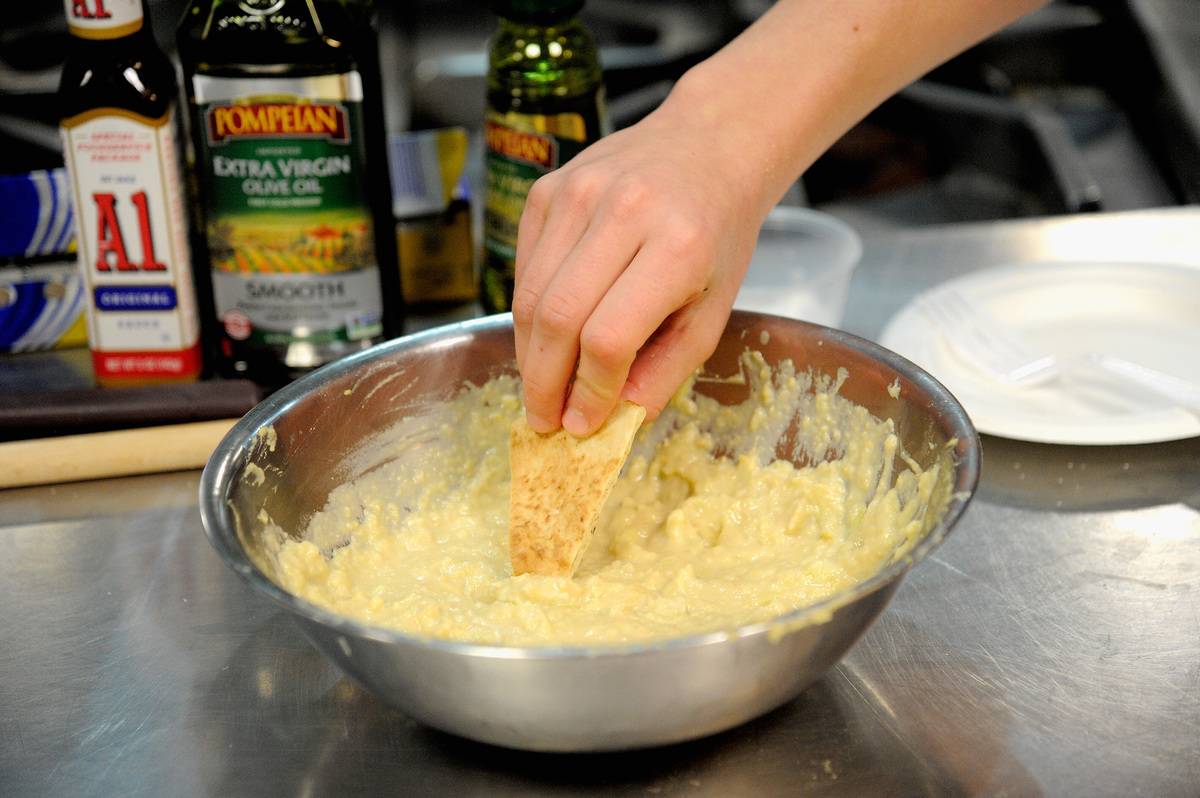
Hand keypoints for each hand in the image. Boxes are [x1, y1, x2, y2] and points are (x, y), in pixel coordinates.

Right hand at [512, 98, 771, 436]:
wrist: (708, 148)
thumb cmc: (716, 234)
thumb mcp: (713, 310)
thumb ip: (665, 369)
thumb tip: (612, 418)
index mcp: (677, 246)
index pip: (609, 337)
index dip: (589, 390)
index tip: (582, 424)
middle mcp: (623, 212)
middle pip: (558, 318)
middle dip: (544, 383)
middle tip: (543, 420)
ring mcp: (577, 194)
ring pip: (529, 296)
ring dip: (529, 354)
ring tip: (540, 386)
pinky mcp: (547, 189)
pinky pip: (523, 268)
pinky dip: (528, 312)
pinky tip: (546, 335)